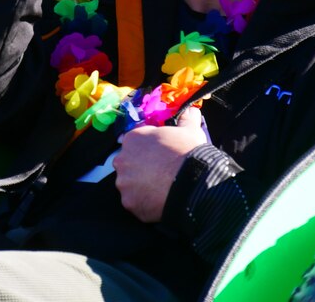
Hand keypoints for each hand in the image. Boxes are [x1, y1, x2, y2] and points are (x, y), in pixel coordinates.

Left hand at [113, 106, 207, 222]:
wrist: (192, 181)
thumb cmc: (188, 152)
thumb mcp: (190, 131)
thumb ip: (186, 119)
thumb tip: (191, 111)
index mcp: (132, 139)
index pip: (135, 143)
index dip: (149, 150)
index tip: (160, 156)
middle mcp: (122, 159)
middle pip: (129, 164)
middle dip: (141, 168)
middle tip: (160, 174)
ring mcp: (124, 182)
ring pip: (130, 185)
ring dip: (141, 187)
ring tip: (160, 189)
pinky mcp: (129, 202)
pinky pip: (135, 203)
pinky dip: (144, 203)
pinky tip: (159, 202)